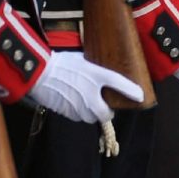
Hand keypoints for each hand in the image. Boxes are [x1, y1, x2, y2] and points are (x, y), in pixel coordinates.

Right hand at [29, 51, 146, 123]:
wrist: (38, 71)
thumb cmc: (60, 62)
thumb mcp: (82, 60)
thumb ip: (95, 69)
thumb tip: (103, 71)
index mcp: (96, 75)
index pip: (120, 83)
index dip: (132, 91)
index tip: (140, 96)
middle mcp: (90, 93)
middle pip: (106, 113)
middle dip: (107, 112)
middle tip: (106, 105)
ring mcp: (78, 105)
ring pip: (91, 118)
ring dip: (93, 114)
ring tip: (89, 105)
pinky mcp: (67, 111)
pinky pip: (77, 117)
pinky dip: (79, 113)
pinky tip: (76, 104)